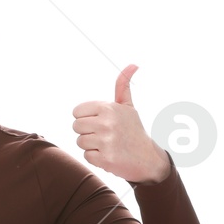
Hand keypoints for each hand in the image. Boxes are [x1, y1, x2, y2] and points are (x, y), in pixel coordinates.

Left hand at [71, 63, 171, 184]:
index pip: (77, 111)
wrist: (147, 158)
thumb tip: (133, 64)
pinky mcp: (105, 159)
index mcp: (108, 108)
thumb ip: (123, 85)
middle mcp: (106, 123)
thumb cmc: (133, 130)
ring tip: (107, 145)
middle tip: (104, 135)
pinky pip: (87, 156)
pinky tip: (109, 154)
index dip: (86, 118)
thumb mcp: (128, 106)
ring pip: (80, 142)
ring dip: (91, 146)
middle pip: (76, 127)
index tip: (100, 122)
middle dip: (87, 132)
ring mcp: (106, 142)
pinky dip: (96, 158)